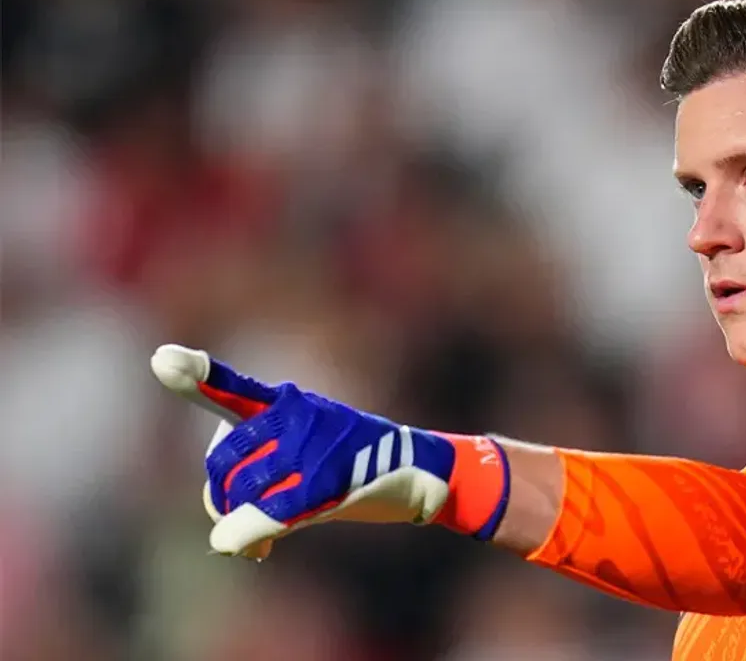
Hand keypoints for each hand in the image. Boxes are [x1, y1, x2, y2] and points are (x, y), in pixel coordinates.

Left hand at [151, 344, 509, 557]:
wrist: (419, 471)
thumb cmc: (352, 468)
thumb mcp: (303, 465)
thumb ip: (255, 489)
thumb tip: (224, 543)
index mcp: (283, 405)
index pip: (232, 389)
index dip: (197, 375)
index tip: (161, 359)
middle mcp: (293, 414)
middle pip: (221, 465)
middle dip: (222, 499)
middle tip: (238, 518)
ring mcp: (311, 443)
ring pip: (241, 492)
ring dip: (240, 524)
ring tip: (259, 541)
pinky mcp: (327, 477)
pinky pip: (273, 511)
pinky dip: (250, 532)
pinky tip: (245, 550)